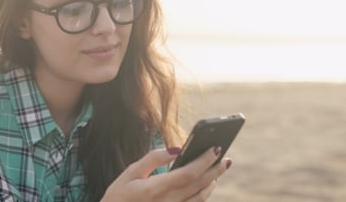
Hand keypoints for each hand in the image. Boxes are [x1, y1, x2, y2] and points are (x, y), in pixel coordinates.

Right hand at [101, 147, 231, 201]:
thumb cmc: (119, 196)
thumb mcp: (130, 172)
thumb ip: (153, 158)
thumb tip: (176, 149)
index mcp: (155, 189)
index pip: (188, 173)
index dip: (204, 161)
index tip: (215, 148)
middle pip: (199, 185)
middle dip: (215, 170)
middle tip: (226, 158)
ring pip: (201, 198)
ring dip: (212, 183)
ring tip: (218, 169)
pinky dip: (204, 195)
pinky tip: (206, 185)